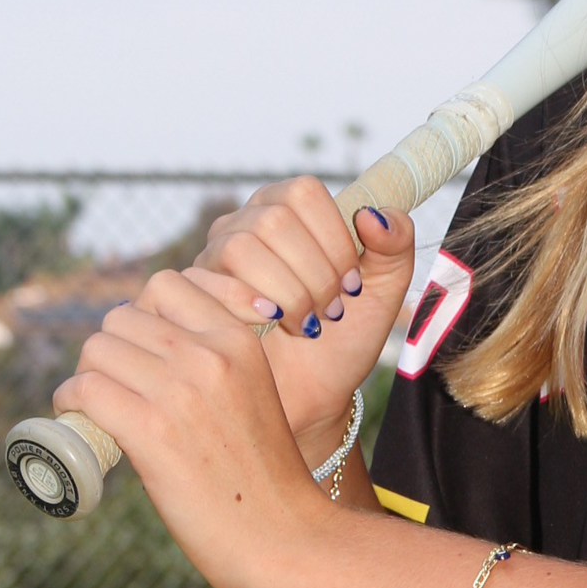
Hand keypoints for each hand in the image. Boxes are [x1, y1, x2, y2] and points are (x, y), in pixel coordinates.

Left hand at [54, 267, 332, 587]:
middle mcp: (210, 355)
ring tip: (94, 402)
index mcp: (240, 340)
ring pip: (97, 349)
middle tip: (112, 384)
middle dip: (110, 348)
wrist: (284, 535)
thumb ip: (212, 363)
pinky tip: (79, 417)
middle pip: (122, 317)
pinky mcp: (151, 431)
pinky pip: (85, 389)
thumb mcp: (254, 392)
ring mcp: (181, 391)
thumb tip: (145, 348)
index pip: (166, 285)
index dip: (142, 315)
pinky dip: (71, 401)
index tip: (140, 350)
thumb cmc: (265, 475)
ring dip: (87, 374)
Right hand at [181, 178, 415, 458]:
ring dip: (285, 292)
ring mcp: (214, 255)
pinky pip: (208, 281)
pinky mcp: (191, 291)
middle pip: (273, 220)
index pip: (304, 192)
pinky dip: (250, 306)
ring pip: (240, 247)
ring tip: (306, 324)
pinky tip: (272, 326)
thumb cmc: (344, 340)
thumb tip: (372, 215)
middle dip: (312, 273)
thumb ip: (395, 247)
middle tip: (330, 312)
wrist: (311, 394)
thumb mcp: (384, 293)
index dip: (333, 239)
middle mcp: (248, 223)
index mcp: (293, 211)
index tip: (351, 284)